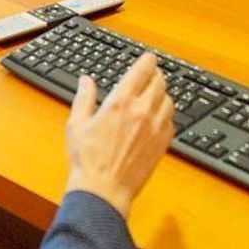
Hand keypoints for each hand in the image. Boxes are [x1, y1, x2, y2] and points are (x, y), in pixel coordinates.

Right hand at [63, 52, 174, 217]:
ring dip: (162, 94)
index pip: (143, 70)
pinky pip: (171, 121)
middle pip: (159, 82)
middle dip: (155, 75)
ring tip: (154, 95)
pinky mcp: (162, 144)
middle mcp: (142, 111)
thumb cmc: (87, 159)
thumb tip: (86, 81)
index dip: (147, 60)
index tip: (148, 58)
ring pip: (168, 100)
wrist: (104, 189)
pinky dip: (166, 114)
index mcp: (120, 102)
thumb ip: (84, 97)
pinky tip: (157, 118)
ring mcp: (155, 128)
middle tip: (150, 75)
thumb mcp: (77, 124)